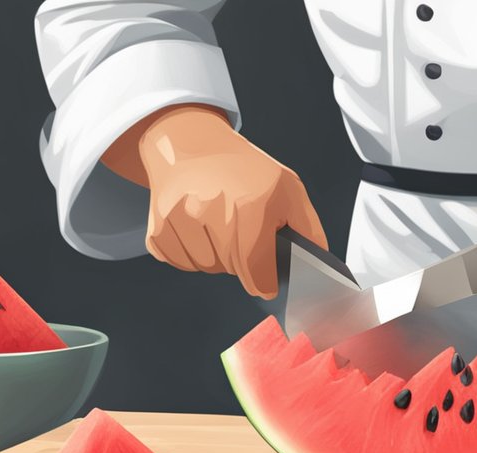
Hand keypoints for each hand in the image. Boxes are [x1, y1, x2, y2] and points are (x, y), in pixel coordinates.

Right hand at [105, 105, 327, 298]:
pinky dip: (190, 253)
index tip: (266, 284)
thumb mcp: (288, 189)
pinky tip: (197, 227)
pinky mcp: (158, 227)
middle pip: (232, 270)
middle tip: (241, 234)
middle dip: (242, 262)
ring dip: (215, 258)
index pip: (256, 270)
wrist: (192, 145)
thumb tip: (319, 267)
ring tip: (218, 227)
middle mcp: (210, 210)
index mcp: (249, 205)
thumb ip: (308, 230)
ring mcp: (179, 219)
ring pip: (205, 268)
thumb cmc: (244, 170)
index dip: (264, 282)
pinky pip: (179, 262)